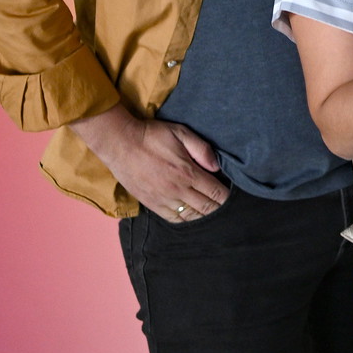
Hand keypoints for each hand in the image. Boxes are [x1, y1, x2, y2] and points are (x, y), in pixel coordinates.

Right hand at [70, 107, 229, 223]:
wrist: (120, 144)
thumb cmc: (152, 136)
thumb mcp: (181, 132)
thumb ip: (201, 149)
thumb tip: (217, 167)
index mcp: (188, 172)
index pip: (215, 192)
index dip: (226, 197)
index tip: (231, 197)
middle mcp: (178, 190)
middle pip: (206, 208)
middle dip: (219, 209)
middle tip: (225, 208)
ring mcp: (164, 200)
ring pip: (191, 216)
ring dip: (203, 217)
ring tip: (211, 214)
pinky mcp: (151, 204)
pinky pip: (173, 219)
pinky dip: (185, 220)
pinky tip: (191, 217)